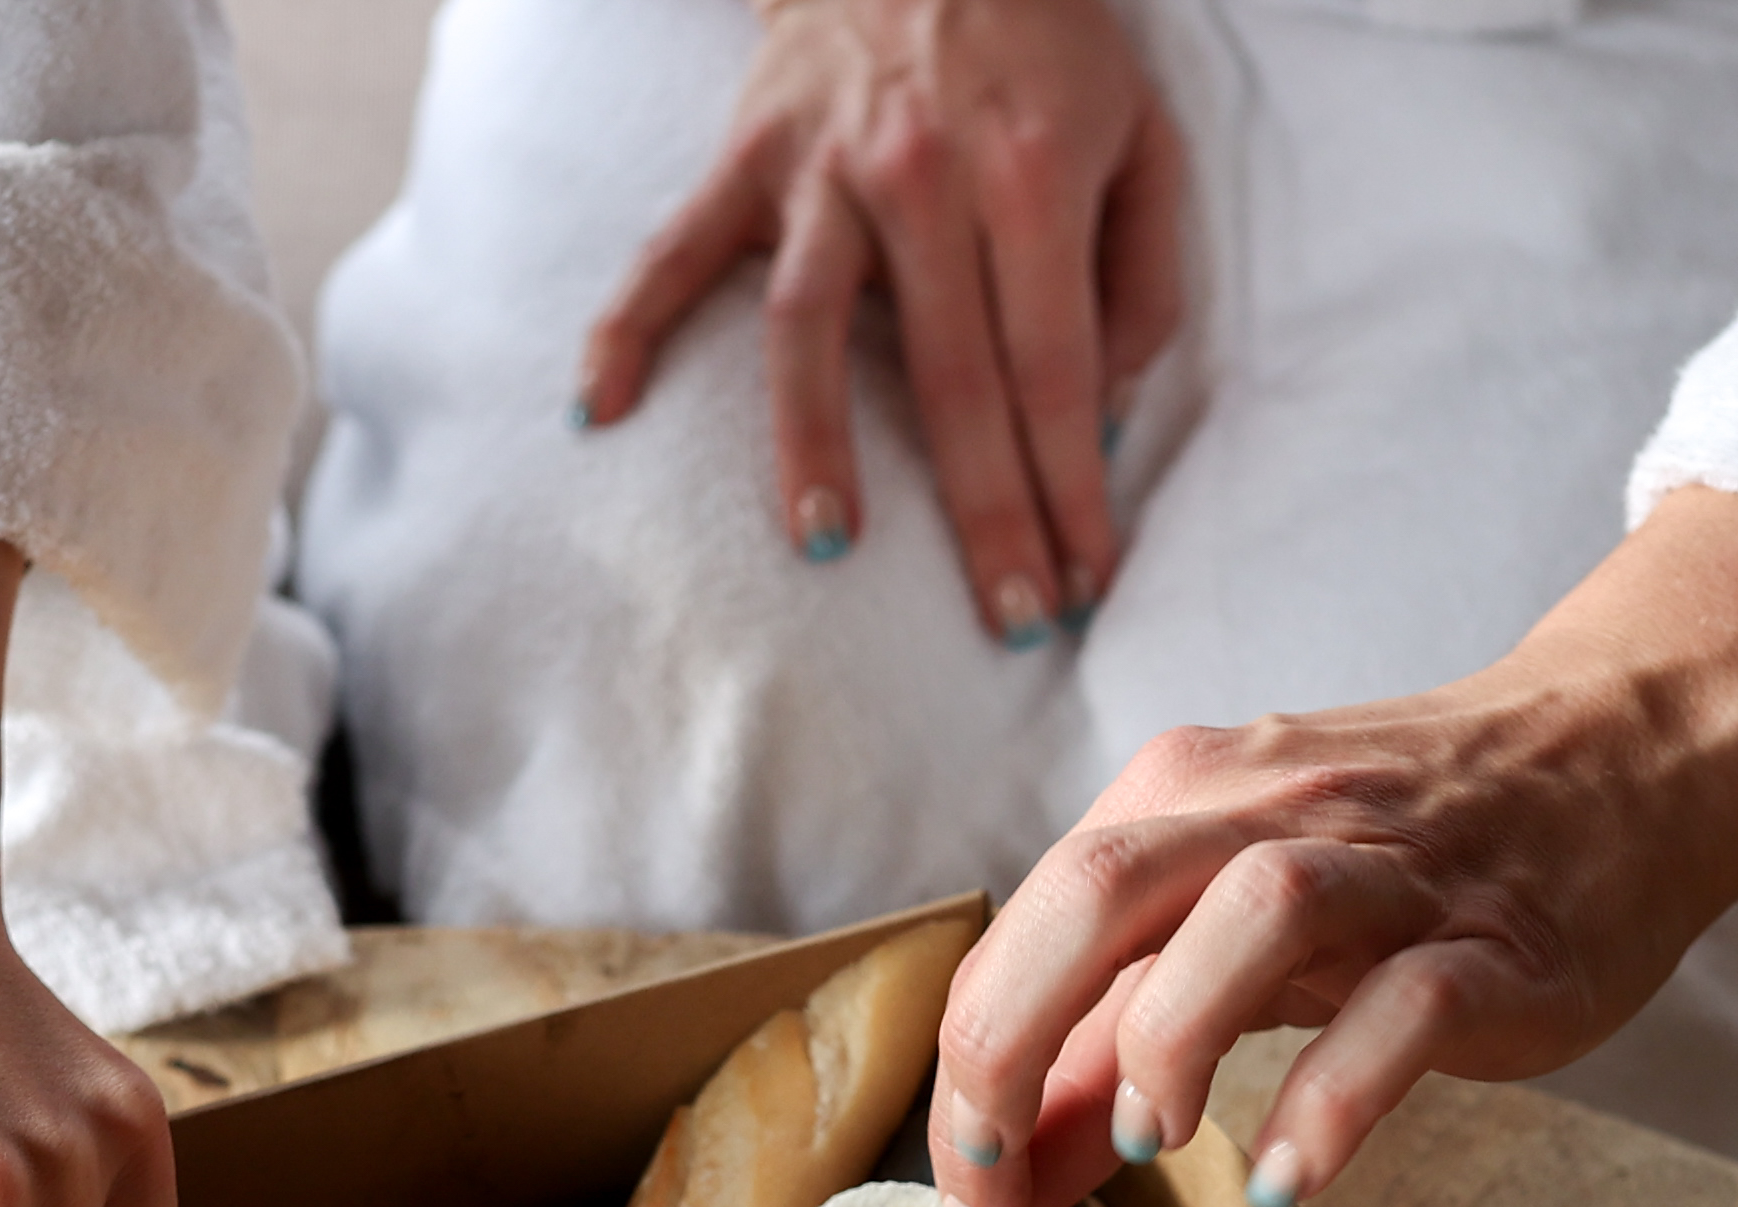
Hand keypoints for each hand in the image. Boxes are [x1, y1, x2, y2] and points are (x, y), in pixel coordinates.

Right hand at [578, 0, 1184, 644]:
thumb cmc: (1047, 42)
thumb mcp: (1141, 135)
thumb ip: (1136, 276)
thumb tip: (1105, 412)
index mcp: (1032, 179)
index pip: (1056, 370)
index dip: (1072, 486)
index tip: (1082, 580)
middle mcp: (923, 181)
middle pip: (953, 381)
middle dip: (985, 513)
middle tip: (1006, 617)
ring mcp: (824, 172)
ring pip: (812, 329)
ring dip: (815, 443)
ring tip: (826, 544)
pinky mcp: (748, 158)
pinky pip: (675, 253)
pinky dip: (628, 327)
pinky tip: (596, 407)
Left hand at [925, 487, 1737, 1206]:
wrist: (1622, 755)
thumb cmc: (1408, 854)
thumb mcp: (1236, 930)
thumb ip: (1112, 1042)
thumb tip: (996, 1173)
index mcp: (1187, 799)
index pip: (1033, 927)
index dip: (968, 1070)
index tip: (957, 1198)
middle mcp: (1273, 814)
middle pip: (1101, 890)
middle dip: (1013, 1042)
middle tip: (990, 1181)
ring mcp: (1393, 872)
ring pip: (1255, 910)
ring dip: (1172, 1034)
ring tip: (1151, 1144)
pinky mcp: (1496, 940)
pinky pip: (1410, 1006)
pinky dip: (1337, 1094)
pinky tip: (1292, 1177)